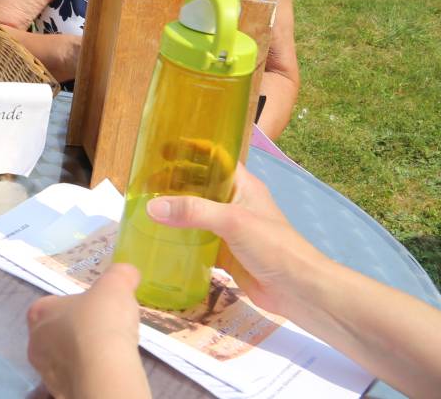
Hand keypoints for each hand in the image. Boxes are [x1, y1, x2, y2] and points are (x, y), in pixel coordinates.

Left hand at [26, 264, 148, 398]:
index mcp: (40, 313)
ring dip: (80, 358)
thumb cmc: (101, 321)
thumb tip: (127, 272)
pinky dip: (86, 377)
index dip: (71, 307)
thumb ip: (120, 276)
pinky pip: (72, 382)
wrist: (102, 369)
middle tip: (101, 334)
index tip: (92, 311)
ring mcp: (45, 372)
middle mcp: (35, 342)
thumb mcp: (115, 286)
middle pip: (54, 335)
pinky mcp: (59, 392)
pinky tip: (104, 374)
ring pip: (62, 361)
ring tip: (107, 356)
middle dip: (74, 334)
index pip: (50, 306)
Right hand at [146, 165, 326, 319]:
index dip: (189, 151)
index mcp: (242, 185)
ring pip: (196, 214)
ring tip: (144, 208)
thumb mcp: (232, 221)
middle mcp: (234, 203)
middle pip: (199, 186)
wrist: (297, 290)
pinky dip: (179, 238)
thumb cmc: (272, 246)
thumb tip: (151, 206)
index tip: (160, 150)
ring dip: (174, 211)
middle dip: (174, 182)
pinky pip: (196, 241)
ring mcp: (229, 229)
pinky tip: (158, 240)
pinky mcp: (224, 253)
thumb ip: (193, 211)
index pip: (213, 159)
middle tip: (143, 183)